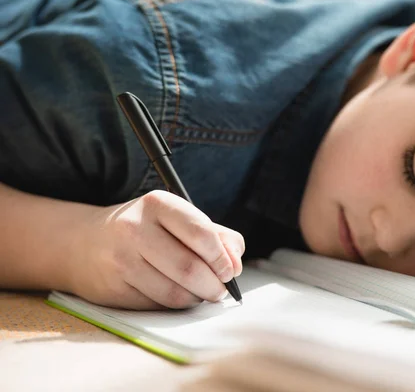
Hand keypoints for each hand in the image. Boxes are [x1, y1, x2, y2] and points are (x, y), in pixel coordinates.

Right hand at [67, 190, 243, 309]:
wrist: (84, 244)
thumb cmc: (146, 229)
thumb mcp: (178, 218)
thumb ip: (216, 234)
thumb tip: (235, 264)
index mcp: (157, 204)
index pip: (201, 233)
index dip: (222, 258)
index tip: (230, 270)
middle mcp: (135, 228)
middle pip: (190, 268)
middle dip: (215, 285)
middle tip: (221, 289)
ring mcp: (121, 259)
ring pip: (175, 293)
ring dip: (197, 298)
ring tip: (201, 292)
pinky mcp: (113, 288)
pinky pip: (158, 305)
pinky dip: (176, 305)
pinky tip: (177, 294)